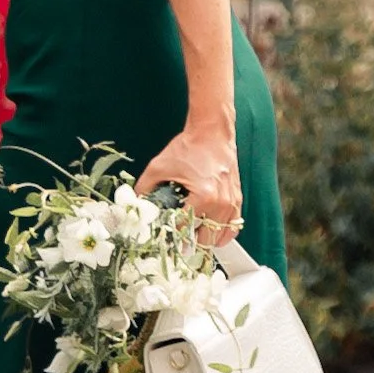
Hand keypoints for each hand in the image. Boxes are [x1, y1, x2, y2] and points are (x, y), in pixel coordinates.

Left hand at [136, 130, 242, 247]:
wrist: (212, 132)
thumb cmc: (190, 146)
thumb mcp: (159, 166)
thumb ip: (145, 187)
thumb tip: (136, 203)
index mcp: (204, 196)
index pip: (184, 227)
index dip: (169, 234)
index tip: (162, 238)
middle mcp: (221, 202)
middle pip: (204, 238)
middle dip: (188, 241)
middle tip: (175, 241)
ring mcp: (231, 202)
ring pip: (220, 236)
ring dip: (205, 239)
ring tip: (191, 238)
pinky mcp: (237, 199)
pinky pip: (233, 227)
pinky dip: (222, 233)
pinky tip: (210, 232)